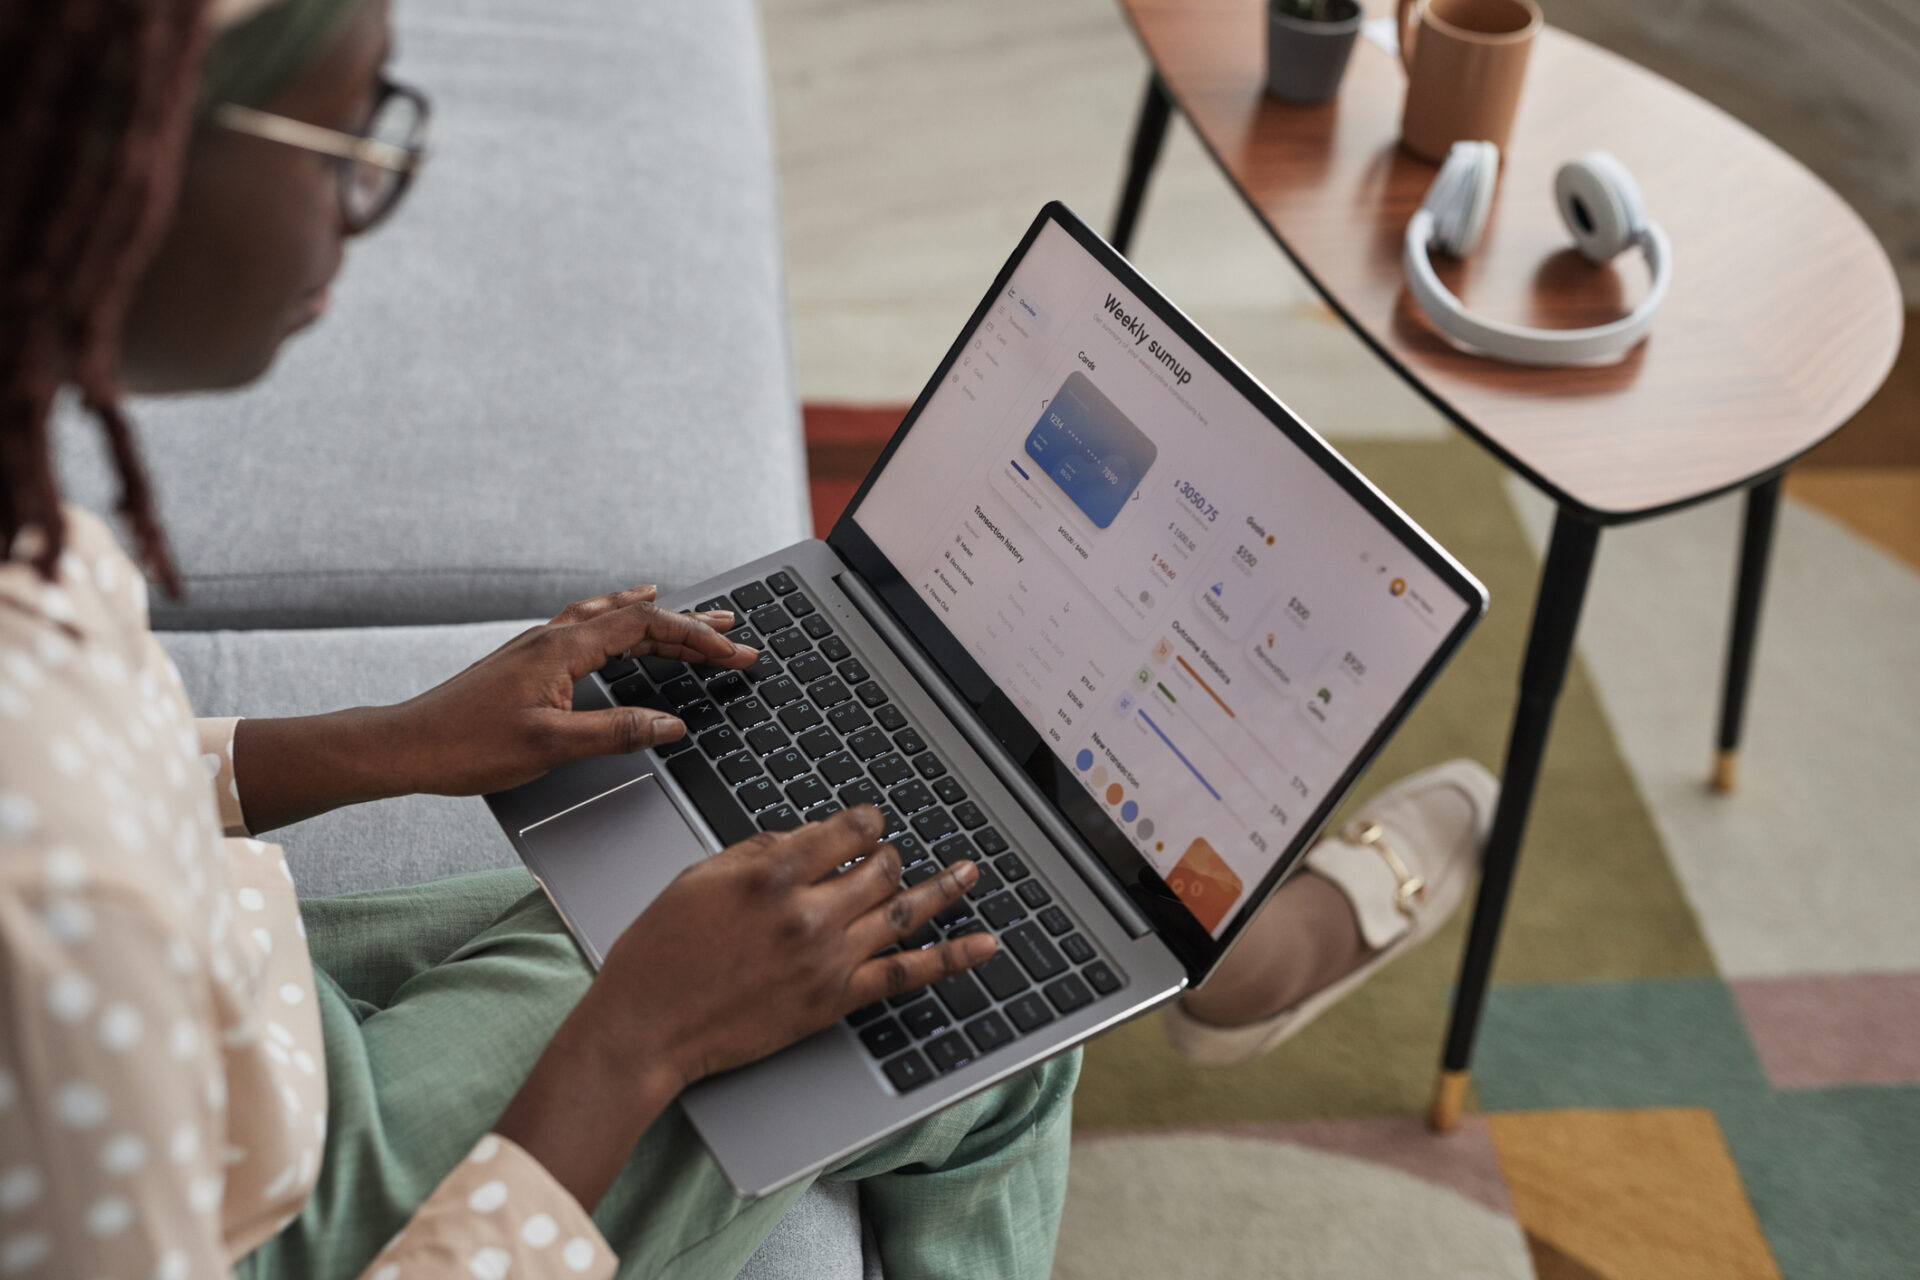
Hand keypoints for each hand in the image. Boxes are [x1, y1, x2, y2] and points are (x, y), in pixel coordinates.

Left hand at [387, 585, 755, 796]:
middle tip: (734, 631)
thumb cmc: (466, 746)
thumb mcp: (552, 746)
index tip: (735, 652)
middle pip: (635, 616)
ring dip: (657, 619)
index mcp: (563, 648)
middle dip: (690, 626)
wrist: (406, 745)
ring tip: (693, 619)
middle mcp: (552, 636)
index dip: (698, 638)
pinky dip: (620, 621)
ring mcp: (538, 646)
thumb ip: (617, 732)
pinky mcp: (528, 661)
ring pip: (612, 618)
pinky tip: (621, 624)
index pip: (648, 627)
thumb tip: (671, 725)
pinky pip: (588, 626)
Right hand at [493, 806, 993, 1206]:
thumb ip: (760, 851)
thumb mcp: (700, 875)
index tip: (869, 825)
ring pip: (901, 911)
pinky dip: (951, 958)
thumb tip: (805, 839)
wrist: (647, 1025)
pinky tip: (982, 945)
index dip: (866, 824)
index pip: (847, 830)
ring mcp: (827, 958)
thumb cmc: (660, 951)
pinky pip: (906, 973)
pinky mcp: (833, 999)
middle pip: (879, 868)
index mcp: (773, 871)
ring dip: (940, 889)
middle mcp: (809, 911)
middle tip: (888, 857)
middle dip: (888, 856)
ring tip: (968, 873)